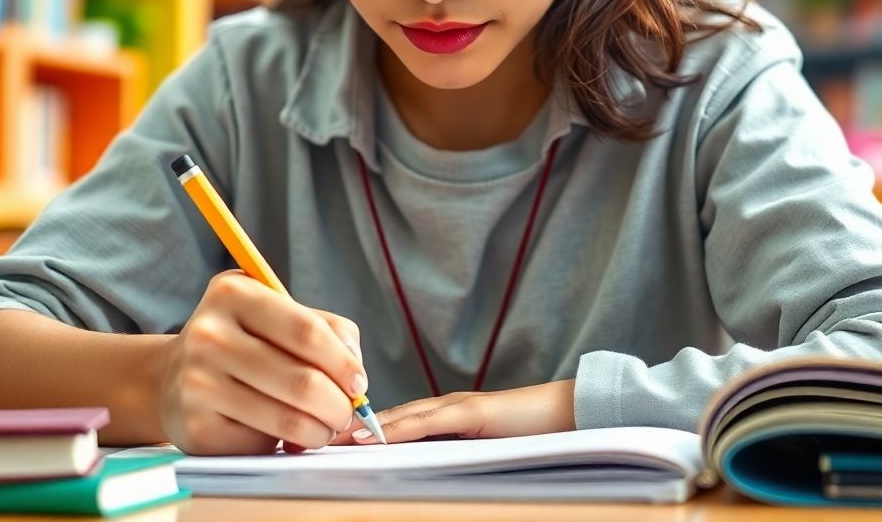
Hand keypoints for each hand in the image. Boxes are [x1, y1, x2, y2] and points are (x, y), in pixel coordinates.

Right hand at [156, 270, 365, 454]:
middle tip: (347, 414)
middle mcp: (209, 335)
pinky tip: (281, 435)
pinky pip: (260, 444)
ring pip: (285, 419)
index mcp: (233, 293)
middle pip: (301, 381)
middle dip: (338, 406)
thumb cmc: (244, 340)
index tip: (358, 383)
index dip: (343, 363)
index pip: (307, 331)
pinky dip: (282, 445)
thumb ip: (328, 330)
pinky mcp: (194, 430)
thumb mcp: (278, 313)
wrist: (172, 376)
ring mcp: (197, 383)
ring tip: (325, 429)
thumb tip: (355, 377)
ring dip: (319, 432)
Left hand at [332, 379, 576, 444]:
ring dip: (368, 427)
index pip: (392, 425)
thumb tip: (414, 475)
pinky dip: (402, 427)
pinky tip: (379, 434)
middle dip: (352, 427)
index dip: (359, 433)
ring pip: (402, 416)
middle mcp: (443, 408)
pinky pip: (431, 420)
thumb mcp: (478, 454)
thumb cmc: (525, 438)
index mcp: (442, 419)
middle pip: (388, 418)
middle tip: (314, 436)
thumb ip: (448, 457)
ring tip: (334, 437)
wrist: (567, 416)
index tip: (325, 443)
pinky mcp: (474, 412)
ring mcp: (457, 407)